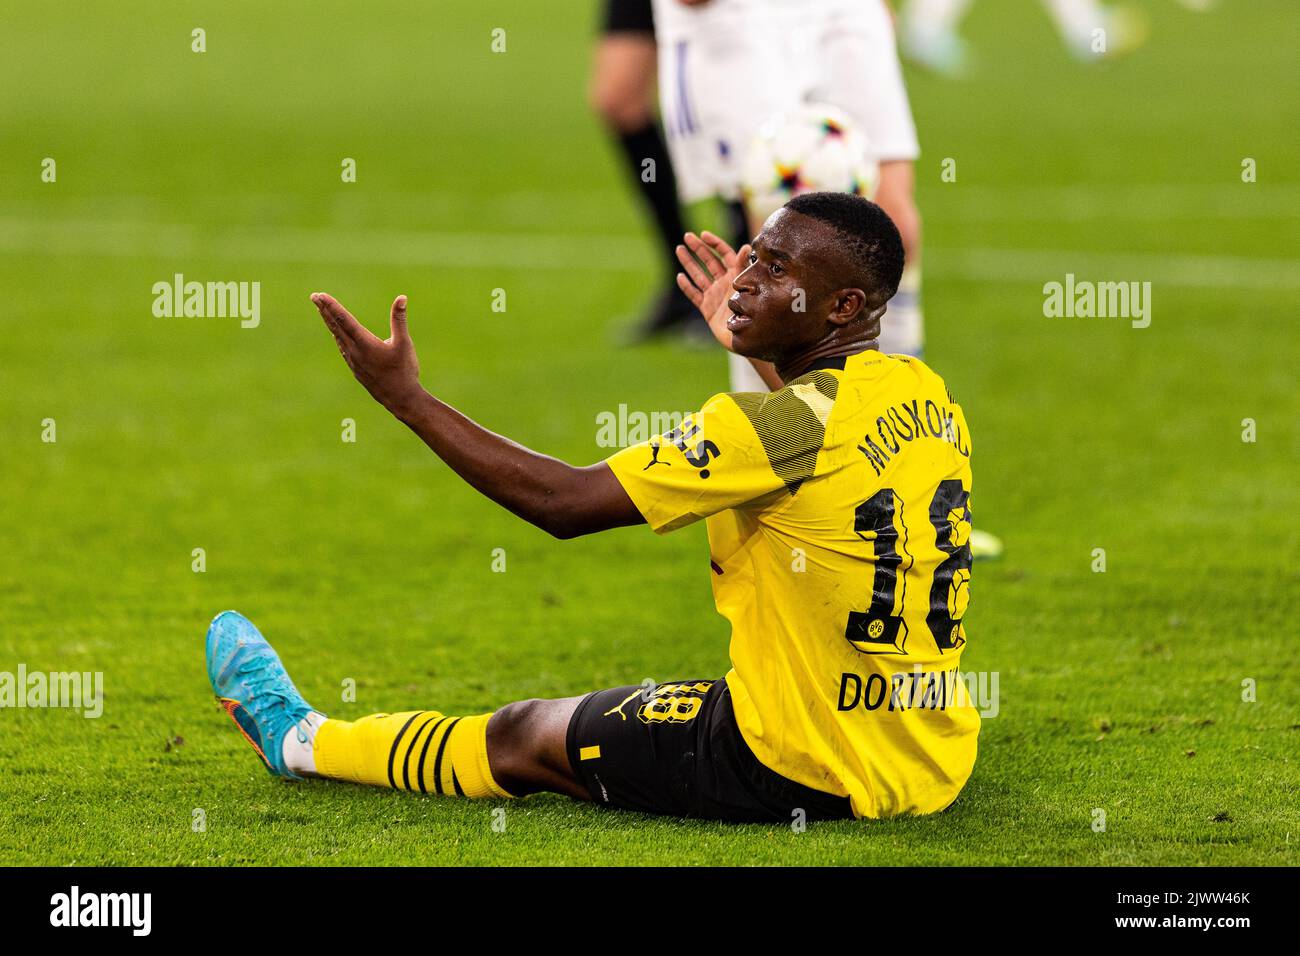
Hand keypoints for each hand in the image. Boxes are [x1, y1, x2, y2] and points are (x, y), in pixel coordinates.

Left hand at [312, 292, 422, 413]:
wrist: (400, 399)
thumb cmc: (404, 371)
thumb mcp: (404, 343)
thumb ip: (399, 320)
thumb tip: (402, 298)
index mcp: (365, 344)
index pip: (344, 320)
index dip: (331, 306)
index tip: (320, 295)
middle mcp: (355, 351)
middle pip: (335, 326)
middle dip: (324, 310)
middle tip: (314, 296)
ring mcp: (353, 361)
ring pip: (337, 337)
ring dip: (329, 322)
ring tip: (322, 310)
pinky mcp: (356, 369)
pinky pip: (342, 348)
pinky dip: (337, 336)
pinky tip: (336, 333)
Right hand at [675, 231, 751, 351]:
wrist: (749, 336)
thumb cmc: (753, 312)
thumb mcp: (748, 286)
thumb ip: (743, 267)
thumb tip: (746, 247)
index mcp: (736, 275)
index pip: (724, 254)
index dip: (714, 243)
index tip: (703, 234)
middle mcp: (724, 282)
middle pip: (709, 261)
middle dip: (698, 248)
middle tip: (687, 236)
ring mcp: (714, 295)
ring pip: (699, 275)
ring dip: (689, 262)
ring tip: (679, 249)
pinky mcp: (707, 308)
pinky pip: (695, 295)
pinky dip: (687, 286)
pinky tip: (680, 277)